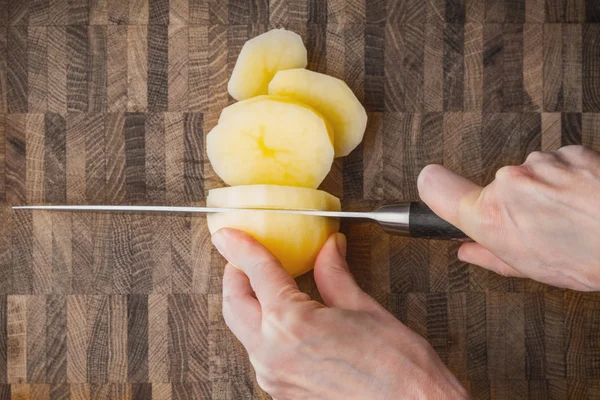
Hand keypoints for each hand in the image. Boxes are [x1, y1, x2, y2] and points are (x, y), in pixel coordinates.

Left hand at [212, 229, 467, 399]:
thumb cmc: (398, 369)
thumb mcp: (364, 309)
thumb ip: (335, 275)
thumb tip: (329, 249)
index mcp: (290, 324)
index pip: (256, 272)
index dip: (241, 247)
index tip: (229, 235)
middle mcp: (272, 354)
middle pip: (234, 303)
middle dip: (234, 276)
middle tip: (242, 257)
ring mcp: (274, 378)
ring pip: (244, 331)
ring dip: (248, 305)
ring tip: (266, 286)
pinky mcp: (283, 394)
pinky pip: (261, 355)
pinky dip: (265, 330)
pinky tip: (284, 320)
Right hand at [418, 145, 599, 290]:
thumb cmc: (589, 259)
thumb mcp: (530, 270)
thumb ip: (489, 256)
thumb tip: (468, 250)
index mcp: (491, 217)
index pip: (435, 187)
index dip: (432, 188)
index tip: (433, 188)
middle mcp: (508, 184)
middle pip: (496, 187)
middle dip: (513, 202)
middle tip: (540, 225)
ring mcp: (540, 164)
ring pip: (529, 174)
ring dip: (543, 189)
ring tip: (571, 214)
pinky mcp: (570, 151)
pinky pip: (557, 162)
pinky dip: (567, 176)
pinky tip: (584, 198)